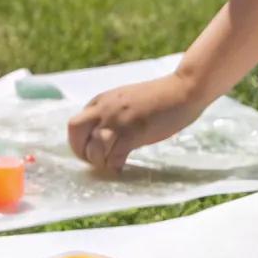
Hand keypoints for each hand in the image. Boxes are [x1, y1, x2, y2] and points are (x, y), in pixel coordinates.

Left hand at [67, 72, 201, 172]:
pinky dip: (115, 166)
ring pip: (93, 148)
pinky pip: (114, 157)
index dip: (80, 142)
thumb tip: (102, 137)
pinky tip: (122, 167)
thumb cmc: (159, 97)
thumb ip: (111, 114)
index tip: (92, 152)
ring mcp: (118, 120)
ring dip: (100, 161)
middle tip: (96, 161)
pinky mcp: (133, 133)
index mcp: (101, 101)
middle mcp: (105, 109)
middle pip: (75, 132)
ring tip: (111, 164)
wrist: (182, 90)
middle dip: (81, 151)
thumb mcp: (125, 101)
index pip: (75, 124)